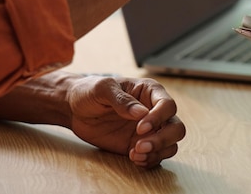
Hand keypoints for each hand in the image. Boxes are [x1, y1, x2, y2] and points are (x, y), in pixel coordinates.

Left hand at [67, 75, 185, 168]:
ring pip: (171, 144)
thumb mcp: (102, 89)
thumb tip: (141, 113)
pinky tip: (134, 158)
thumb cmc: (90, 92)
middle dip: (162, 140)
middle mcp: (154, 111)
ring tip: (135, 154)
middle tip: (140, 146)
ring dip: (157, 152)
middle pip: (176, 127)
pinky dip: (149, 161)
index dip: (158, 118)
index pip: (167, 105)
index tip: (140, 128)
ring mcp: (149, 130)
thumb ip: (121, 99)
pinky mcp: (140, 145)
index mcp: (149, 92)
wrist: (75, 109)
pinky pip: (156, 156)